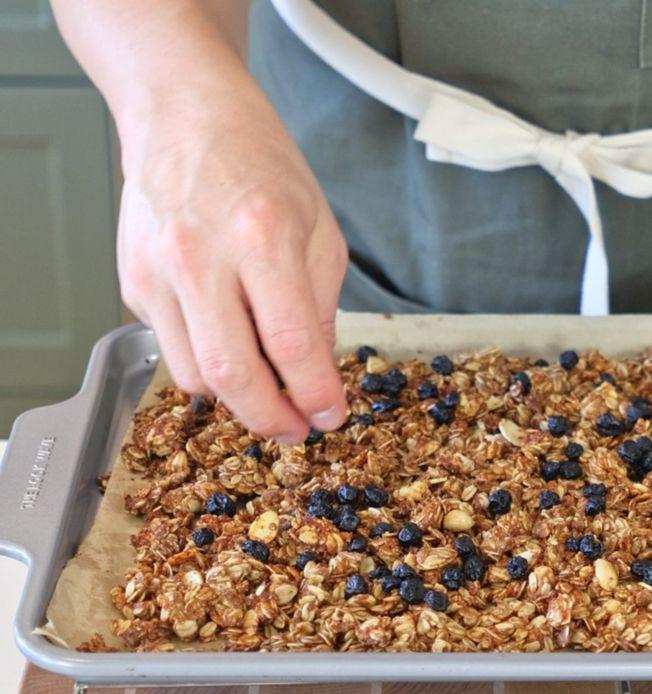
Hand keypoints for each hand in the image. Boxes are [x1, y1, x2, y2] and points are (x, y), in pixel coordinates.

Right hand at [116, 82, 348, 442]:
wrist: (184, 115)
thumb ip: (321, 307)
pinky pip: (171, 347)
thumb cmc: (260, 163)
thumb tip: (316, 375)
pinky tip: (229, 336)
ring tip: (267, 384)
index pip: (292, 345)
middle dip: (270, 419)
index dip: (315, 395)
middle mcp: (201, 257)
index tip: (329, 416)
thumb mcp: (320, 230)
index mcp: (263, 238)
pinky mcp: (133, 284)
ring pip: (194, 375)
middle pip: (232, 375)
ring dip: (236, 396)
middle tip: (295, 430)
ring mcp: (157, 272)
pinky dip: (205, 359)